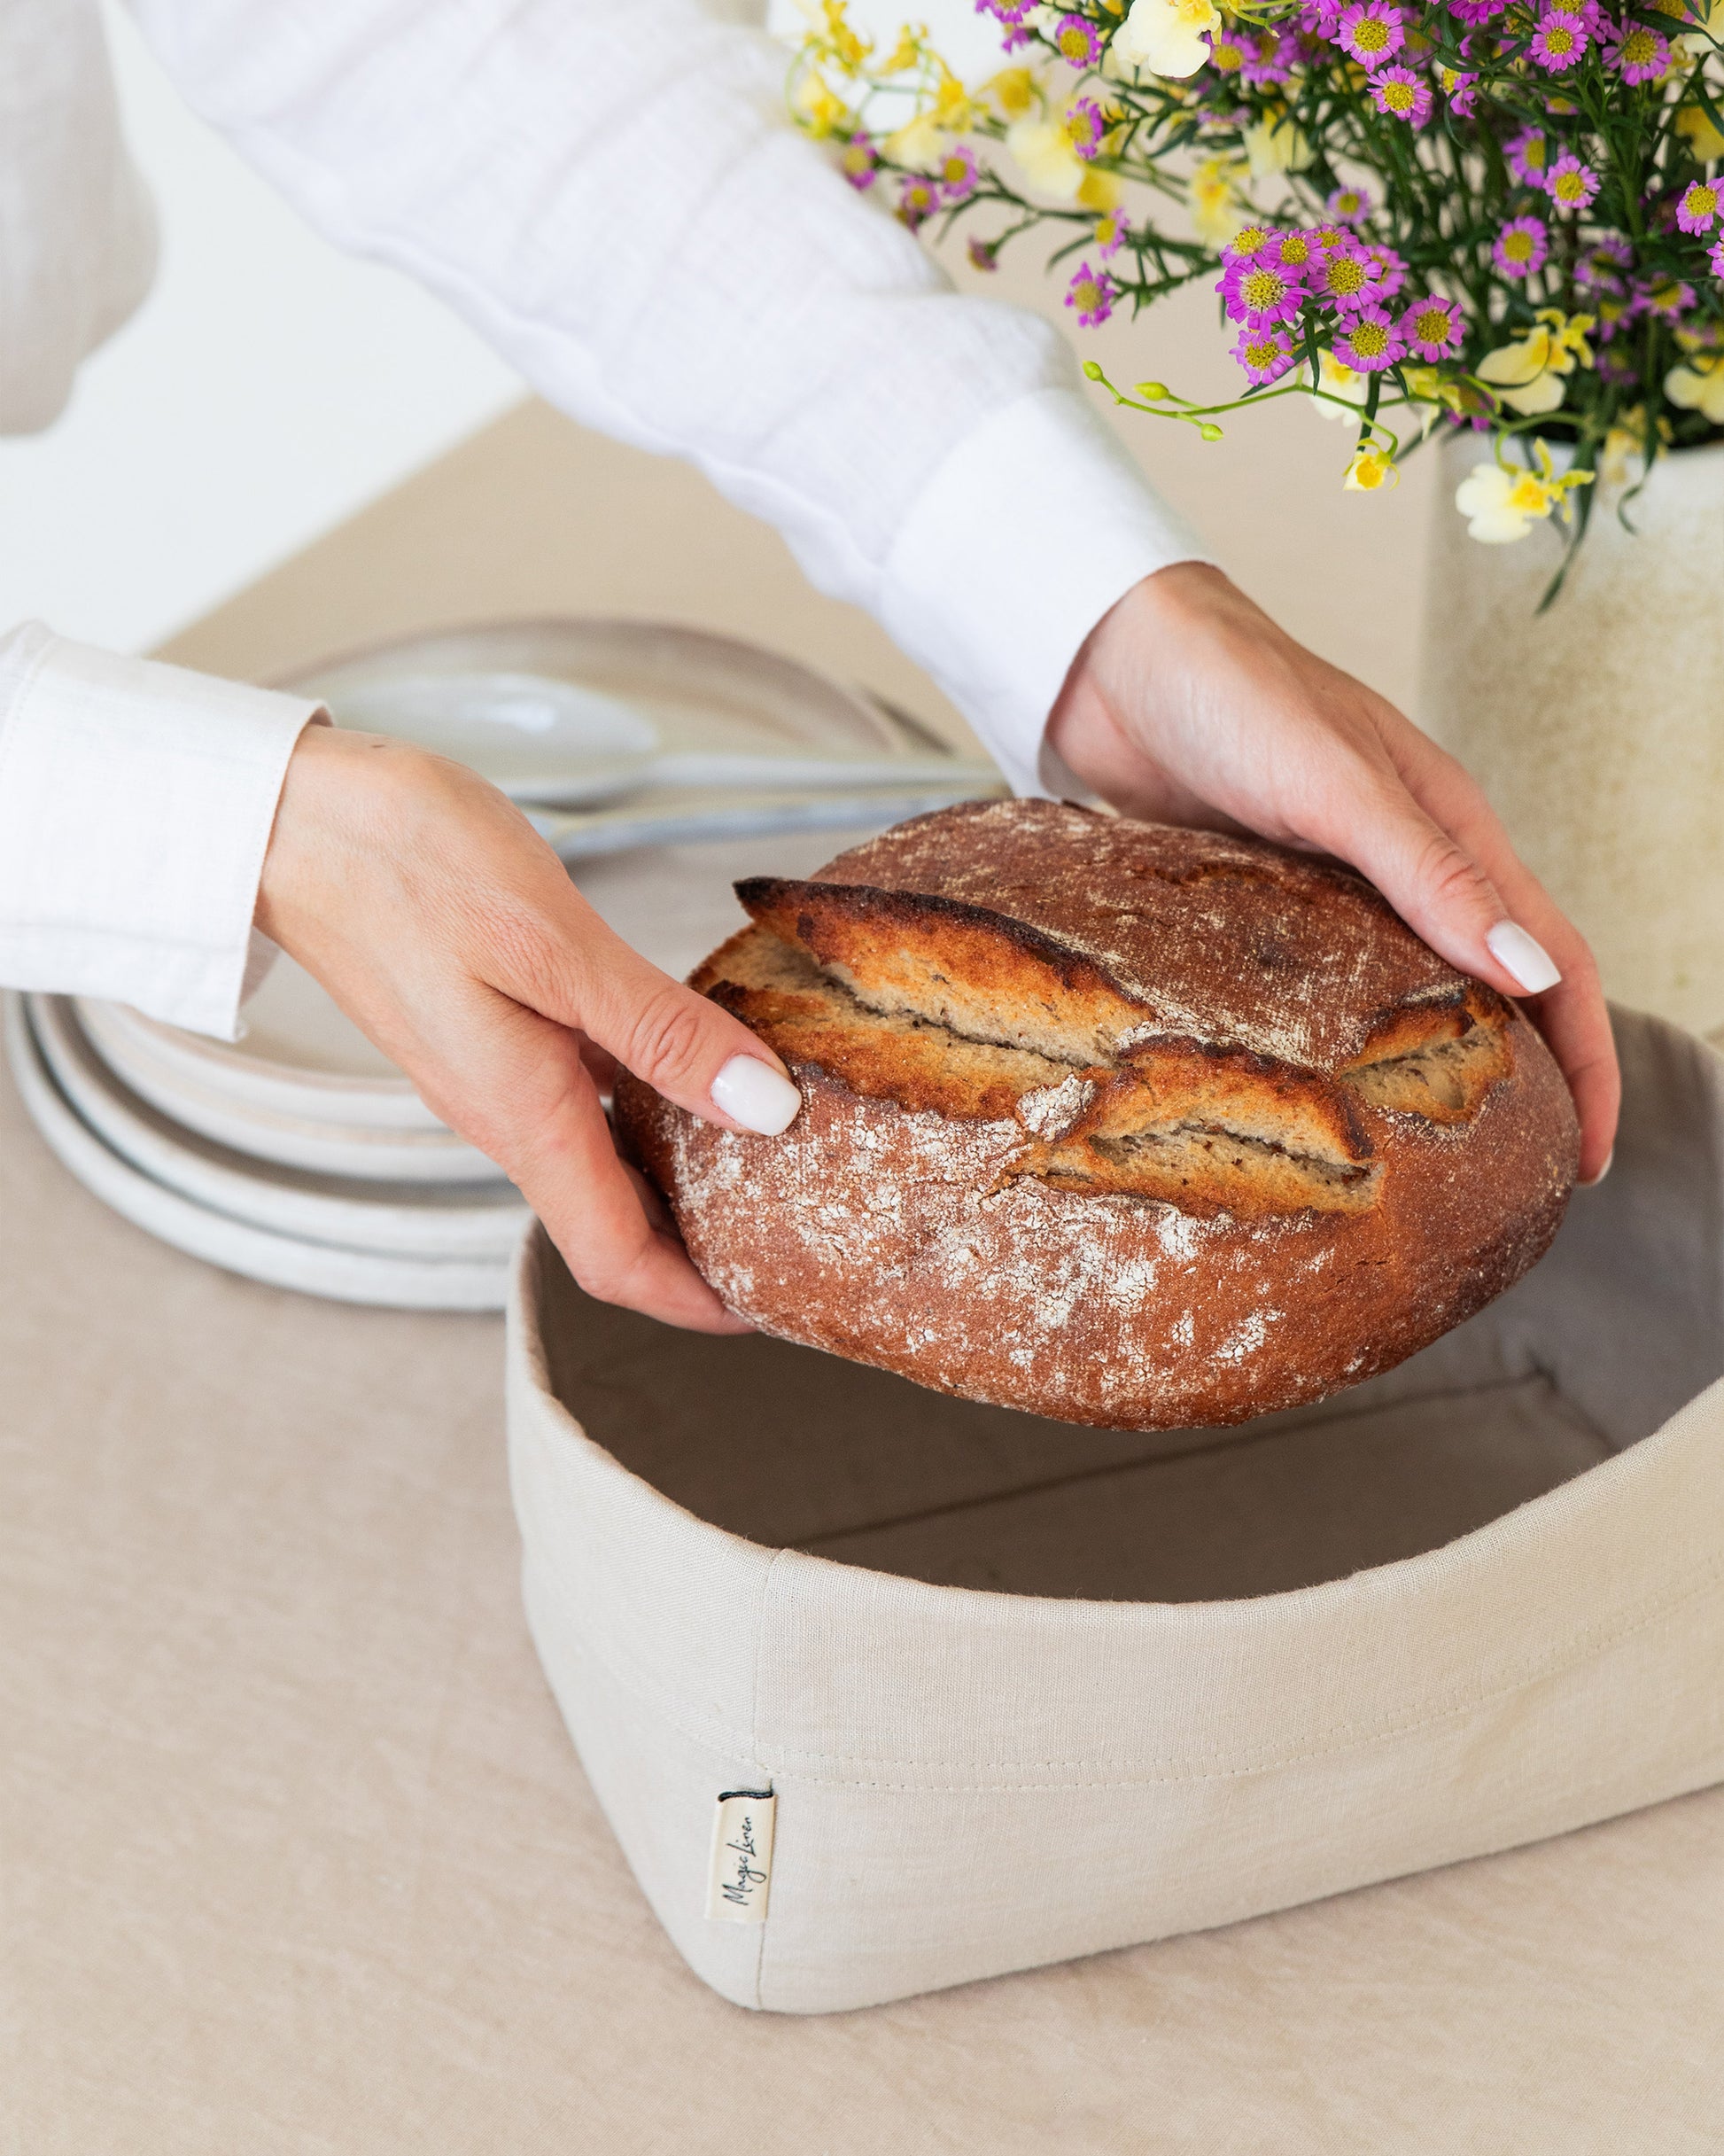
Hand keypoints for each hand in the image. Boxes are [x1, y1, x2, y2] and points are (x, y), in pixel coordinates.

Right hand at [255, 726, 801, 1330]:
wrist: (286, 816)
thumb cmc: (401, 862)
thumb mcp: (552, 940)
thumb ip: (658, 1029)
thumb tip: (763, 1108)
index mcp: (521, 1114)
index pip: (614, 1260)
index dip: (695, 1299)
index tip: (771, 1304)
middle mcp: (505, 1115)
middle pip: (613, 1227)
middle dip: (700, 1255)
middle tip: (790, 1238)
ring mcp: (493, 1077)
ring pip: (599, 1167)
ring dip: (678, 1183)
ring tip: (765, 1162)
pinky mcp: (489, 1032)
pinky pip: (581, 1104)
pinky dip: (648, 1109)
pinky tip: (695, 1067)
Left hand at [1048, 563, 1617, 1182]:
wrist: (1113, 656)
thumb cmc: (1234, 692)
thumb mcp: (1339, 785)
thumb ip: (1429, 873)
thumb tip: (1528, 972)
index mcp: (1453, 831)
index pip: (1553, 961)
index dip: (1586, 1061)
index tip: (1588, 1158)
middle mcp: (1402, 866)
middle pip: (1490, 991)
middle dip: (1520, 1086)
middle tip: (1514, 1184)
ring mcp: (1330, 890)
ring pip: (1401, 997)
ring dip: (1426, 1073)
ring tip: (1422, 1163)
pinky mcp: (1258, 904)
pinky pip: (1310, 988)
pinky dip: (1330, 1045)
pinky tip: (1312, 1096)